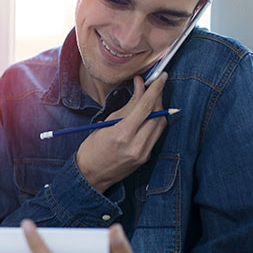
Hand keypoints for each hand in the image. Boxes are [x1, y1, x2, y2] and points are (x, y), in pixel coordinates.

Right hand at [76, 73, 167, 192]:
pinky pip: (157, 134)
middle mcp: (136, 144)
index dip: (155, 89)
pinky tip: (148, 115)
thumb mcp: (106, 122)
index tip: (161, 77)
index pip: (145, 107)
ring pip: (161, 124)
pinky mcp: (146, 157)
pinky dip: (155, 121)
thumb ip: (127, 106)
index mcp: (122, 134)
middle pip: (157, 114)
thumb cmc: (92, 148)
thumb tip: (140, 86)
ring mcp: (143, 153)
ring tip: (151, 99)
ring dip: (159, 109)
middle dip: (158, 97)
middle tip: (154, 85)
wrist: (91, 175)